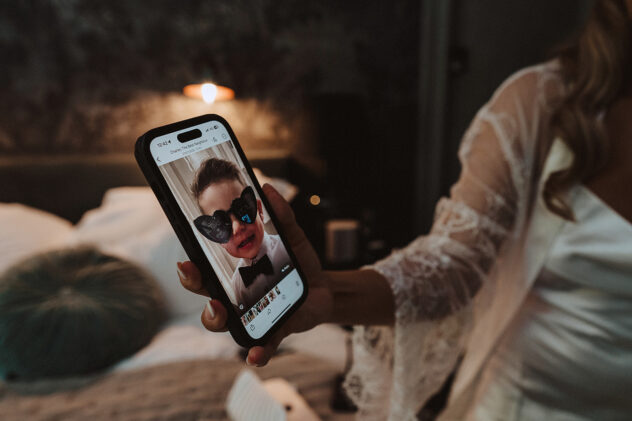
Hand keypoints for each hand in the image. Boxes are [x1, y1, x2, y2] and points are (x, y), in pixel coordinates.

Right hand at [177, 183, 332, 365]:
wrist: (324, 288)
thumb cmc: (298, 262)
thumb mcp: (293, 236)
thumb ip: (282, 215)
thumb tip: (268, 189)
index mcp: (235, 271)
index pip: (204, 270)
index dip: (189, 267)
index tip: (184, 259)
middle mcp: (236, 294)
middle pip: (204, 294)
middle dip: (194, 286)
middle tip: (192, 274)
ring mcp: (251, 314)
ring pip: (223, 322)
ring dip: (215, 318)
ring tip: (220, 310)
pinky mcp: (272, 330)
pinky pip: (260, 345)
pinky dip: (257, 352)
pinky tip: (255, 355)